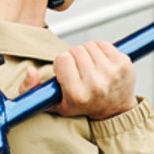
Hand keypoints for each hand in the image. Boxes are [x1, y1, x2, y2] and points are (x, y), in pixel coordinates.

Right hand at [17, 40, 138, 119]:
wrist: (114, 109)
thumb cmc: (83, 105)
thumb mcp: (54, 103)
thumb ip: (32, 89)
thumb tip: (30, 71)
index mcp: (78, 94)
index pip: (62, 59)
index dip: (62, 64)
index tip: (67, 73)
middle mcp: (96, 84)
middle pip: (76, 50)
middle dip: (75, 58)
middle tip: (80, 70)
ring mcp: (112, 73)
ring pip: (89, 45)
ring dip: (87, 53)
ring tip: (90, 67)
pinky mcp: (123, 63)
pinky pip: (103, 43)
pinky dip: (100, 49)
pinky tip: (100, 62)